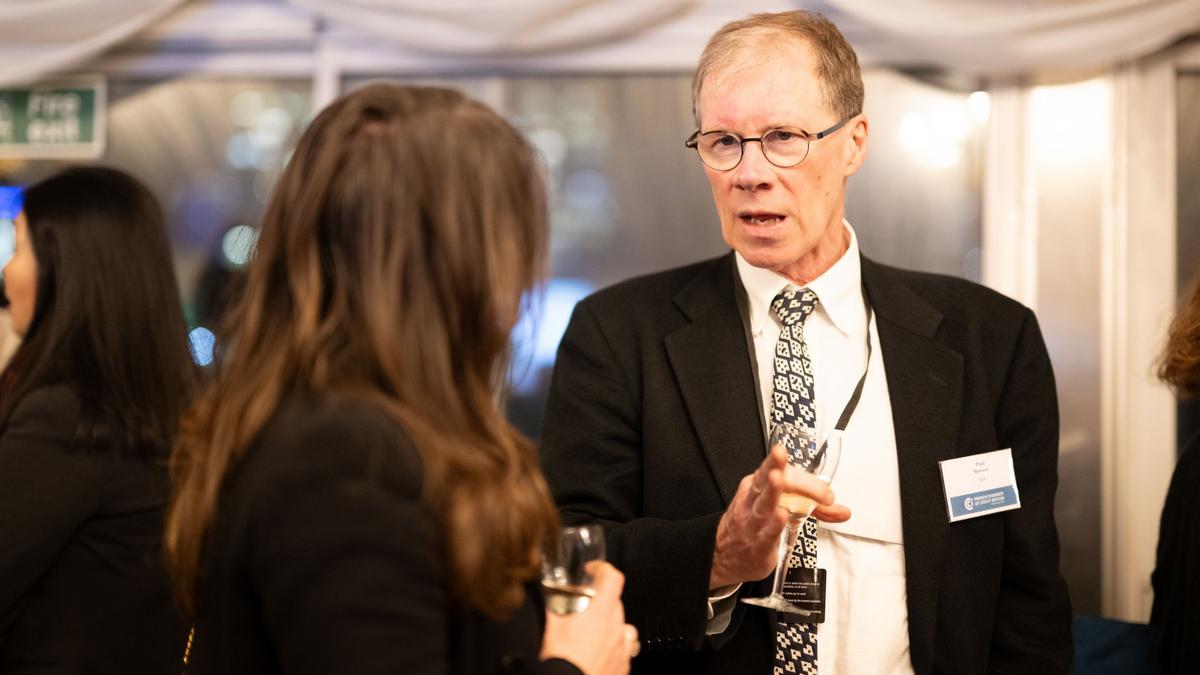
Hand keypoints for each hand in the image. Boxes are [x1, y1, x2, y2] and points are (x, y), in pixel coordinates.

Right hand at [541, 561, 635, 674]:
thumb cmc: (561, 660)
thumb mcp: (551, 626)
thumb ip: (552, 605)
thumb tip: (549, 595)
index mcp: (601, 612)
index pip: (613, 578)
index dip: (604, 569)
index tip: (595, 571)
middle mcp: (616, 628)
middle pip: (616, 602)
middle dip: (601, 601)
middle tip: (585, 607)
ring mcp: (622, 647)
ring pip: (623, 626)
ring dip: (611, 624)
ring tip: (595, 632)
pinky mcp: (623, 665)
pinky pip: (624, 650)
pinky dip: (614, 647)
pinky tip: (600, 652)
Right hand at [708, 445, 850, 589]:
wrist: (724, 557)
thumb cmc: (753, 527)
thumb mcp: (781, 509)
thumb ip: (813, 507)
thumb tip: (841, 510)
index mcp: (759, 486)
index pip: (780, 471)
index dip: (805, 479)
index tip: (826, 493)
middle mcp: (754, 500)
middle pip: (767, 480)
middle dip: (780, 469)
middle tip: (786, 459)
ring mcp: (753, 521)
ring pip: (763, 503)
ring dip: (773, 491)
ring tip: (778, 479)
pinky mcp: (757, 544)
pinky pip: (766, 532)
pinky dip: (774, 524)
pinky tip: (781, 516)